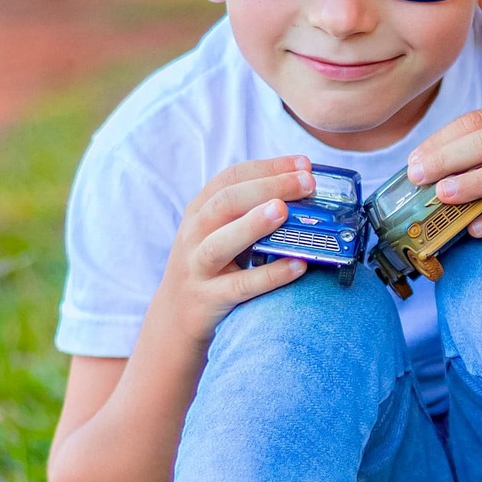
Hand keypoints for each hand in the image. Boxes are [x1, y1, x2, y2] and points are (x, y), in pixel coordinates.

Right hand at [156, 155, 315, 344]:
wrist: (176, 317)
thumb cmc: (210, 267)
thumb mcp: (218, 232)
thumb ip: (248, 213)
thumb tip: (303, 193)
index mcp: (199, 211)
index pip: (231, 178)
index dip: (268, 167)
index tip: (303, 164)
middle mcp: (194, 235)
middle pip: (226, 202)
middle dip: (269, 187)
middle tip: (306, 183)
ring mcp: (198, 267)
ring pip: (221, 242)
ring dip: (253, 224)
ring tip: (284, 211)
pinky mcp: (210, 299)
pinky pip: (241, 286)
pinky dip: (270, 275)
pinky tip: (298, 265)